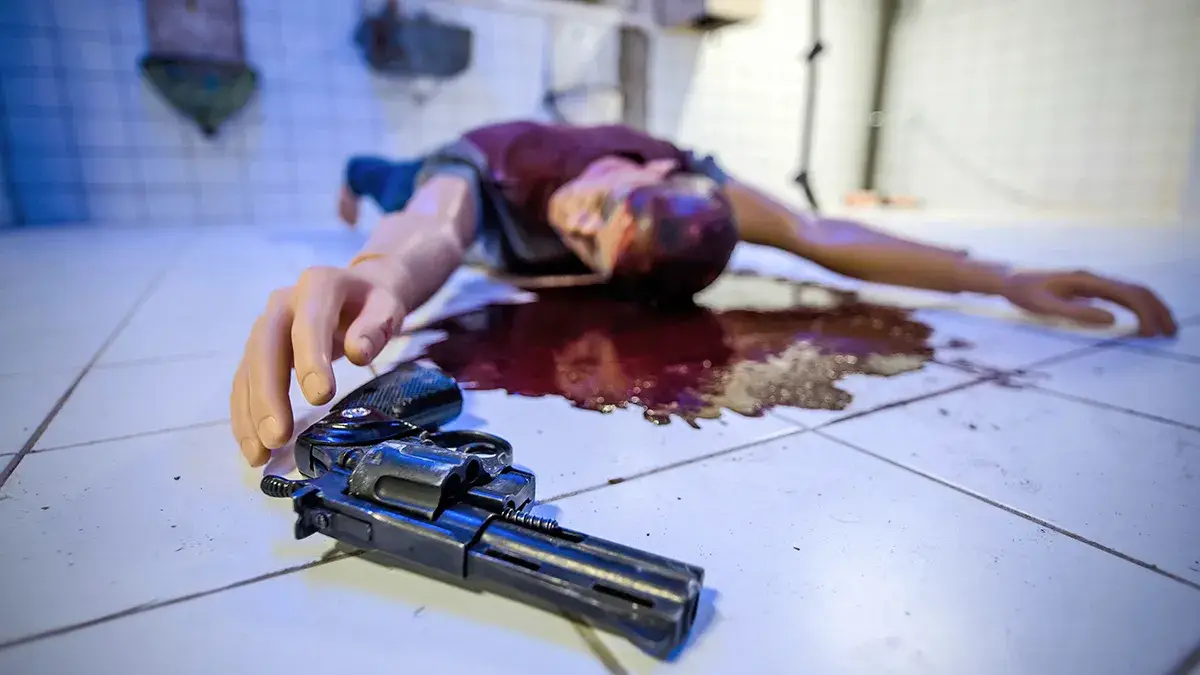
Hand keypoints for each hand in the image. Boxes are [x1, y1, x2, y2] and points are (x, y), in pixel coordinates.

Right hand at [231, 261, 405, 466]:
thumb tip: (359, 352)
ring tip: (259, 454)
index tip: (320, 397)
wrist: (359, 289)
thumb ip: (376, 326)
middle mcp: (283, 303)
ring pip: (248, 368)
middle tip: (278, 437)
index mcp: (318, 285)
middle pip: (266, 347)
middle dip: (269, 395)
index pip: (309, 321)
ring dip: (250, 413)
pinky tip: (252, 446)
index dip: (311, 358)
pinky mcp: (260, 349)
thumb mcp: (388, 306)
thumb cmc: (373, 302)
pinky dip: (245, 415)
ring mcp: (266, 326)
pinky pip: (245, 381)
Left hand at [1002, 270, 1176, 336]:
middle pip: (1136, 290)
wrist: (1009, 279)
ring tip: (1164, 329)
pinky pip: (1121, 297)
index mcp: (1087, 280)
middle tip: (1171, 332)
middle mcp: (1095, 279)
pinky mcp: (1089, 290)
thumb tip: (1111, 320)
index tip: (1151, 333)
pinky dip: (1137, 308)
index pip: (1127, 294)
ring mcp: (1093, 283)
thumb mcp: (1046, 306)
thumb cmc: (1024, 292)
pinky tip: (1142, 322)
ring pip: (1132, 292)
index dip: (1144, 312)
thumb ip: (1076, 312)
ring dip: (1151, 309)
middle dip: (1157, 310)